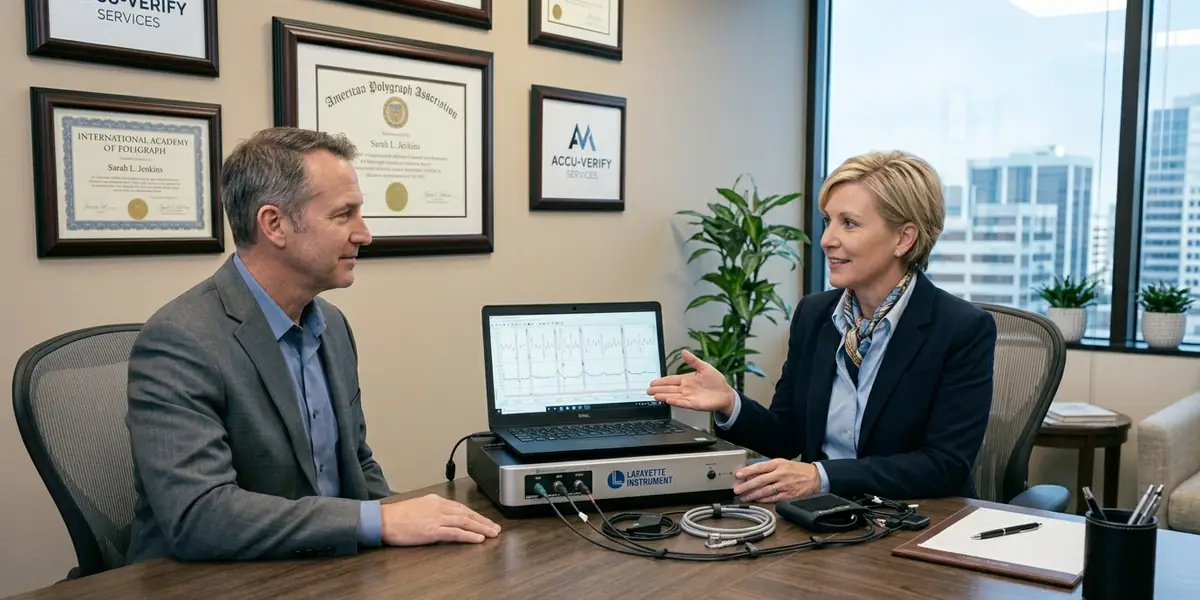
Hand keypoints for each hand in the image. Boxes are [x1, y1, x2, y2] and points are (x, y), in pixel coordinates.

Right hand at [380, 493, 500, 544]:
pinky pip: (455, 533)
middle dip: (483, 521)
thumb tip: (442, 518)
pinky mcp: (433, 531)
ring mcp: (437, 519)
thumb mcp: (418, 506)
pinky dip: (469, 535)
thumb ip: (432, 510)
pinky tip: (478, 539)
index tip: (483, 520)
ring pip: (465, 522)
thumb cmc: (396, 516)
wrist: (383, 520)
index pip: (460, 507)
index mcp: (435, 500)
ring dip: (481, 528)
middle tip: (495, 527)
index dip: (475, 514)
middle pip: (467, 513)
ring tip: (492, 534)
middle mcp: (439, 507)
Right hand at [646, 350, 736, 413]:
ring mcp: (689, 397)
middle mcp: (686, 389)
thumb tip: (684, 351)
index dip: (661, 381)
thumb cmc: (717, 382)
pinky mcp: (694, 404)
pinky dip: (675, 402)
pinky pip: (682, 403)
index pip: (671, 380)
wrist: (726, 394)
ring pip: (673, 396)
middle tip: (648, 390)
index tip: (653, 382)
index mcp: (687, 380)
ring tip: (654, 395)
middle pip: (669, 389)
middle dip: (658, 389)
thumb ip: (693, 360)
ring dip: (663, 396)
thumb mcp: (705, 367)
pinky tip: (668, 400)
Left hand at [733, 459, 821, 502]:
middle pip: (760, 480)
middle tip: (737, 489)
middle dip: (747, 486)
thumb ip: (768, 468)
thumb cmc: (797, 470)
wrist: (815, 477)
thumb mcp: (783, 463)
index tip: (738, 475)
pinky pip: (774, 498)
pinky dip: (764, 500)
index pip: (760, 467)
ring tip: (744, 497)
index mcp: (778, 464)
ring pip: (765, 491)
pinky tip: (757, 500)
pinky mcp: (789, 495)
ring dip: (753, 495)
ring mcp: (784, 485)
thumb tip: (752, 472)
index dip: (748, 471)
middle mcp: (780, 474)